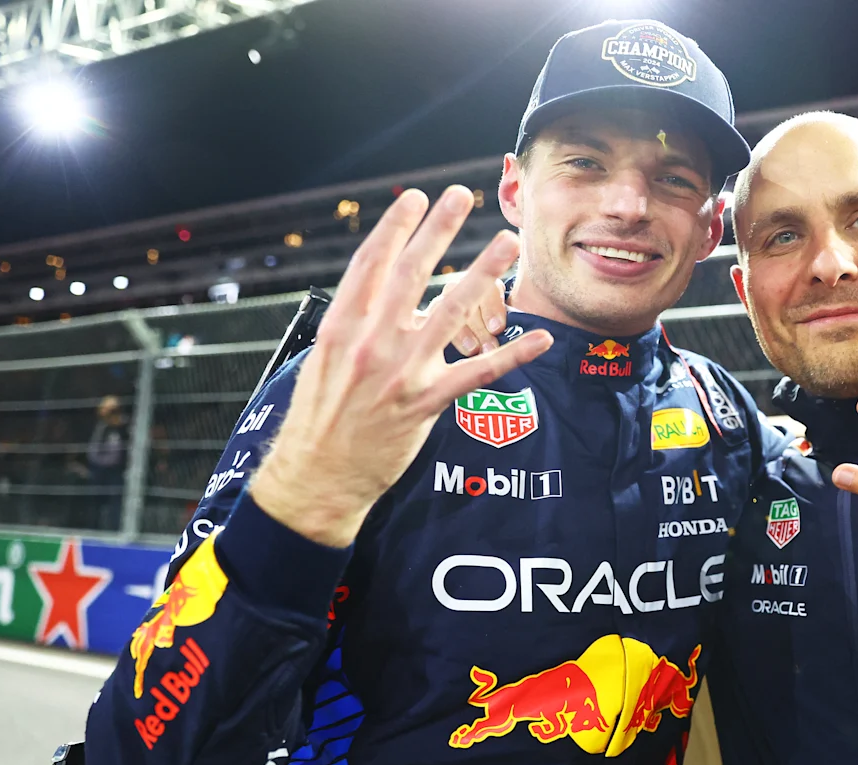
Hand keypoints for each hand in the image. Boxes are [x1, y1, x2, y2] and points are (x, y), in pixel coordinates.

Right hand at [251, 186, 553, 546]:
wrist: (317, 475)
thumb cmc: (318, 419)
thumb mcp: (322, 362)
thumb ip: (351, 326)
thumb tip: (377, 296)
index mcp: (340, 326)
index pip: (370, 264)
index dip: (394, 228)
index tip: (415, 198)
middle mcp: (370, 342)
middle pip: (411, 274)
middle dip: (438, 230)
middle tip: (461, 196)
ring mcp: (400, 372)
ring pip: (450, 311)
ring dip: (483, 272)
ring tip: (507, 242)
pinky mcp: (425, 403)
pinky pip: (477, 373)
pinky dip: (512, 355)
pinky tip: (541, 339)